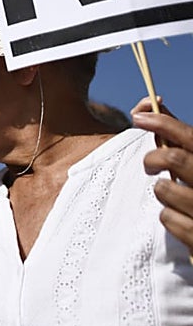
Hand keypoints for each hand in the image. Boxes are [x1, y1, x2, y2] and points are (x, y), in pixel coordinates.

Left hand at [133, 101, 192, 248]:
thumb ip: (178, 138)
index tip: (138, 117)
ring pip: (164, 189)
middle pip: (175, 159)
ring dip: (161, 190)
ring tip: (172, 196)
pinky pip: (167, 218)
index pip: (192, 138)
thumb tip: (149, 104)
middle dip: (153, 159)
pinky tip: (182, 220)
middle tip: (149, 166)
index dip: (164, 123)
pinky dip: (168, 217)